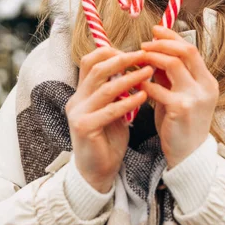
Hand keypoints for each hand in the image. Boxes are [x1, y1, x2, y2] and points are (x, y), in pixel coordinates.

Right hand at [66, 47, 152, 192]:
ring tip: (149, 72)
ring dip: (130, 78)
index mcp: (81, 93)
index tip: (134, 52)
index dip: (111, 52)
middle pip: (96, 69)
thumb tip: (134, 67)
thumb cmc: (108, 139)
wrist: (97, 172)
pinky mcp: (84, 128)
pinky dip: (128, 101)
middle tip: (144, 56)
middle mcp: (76, 100)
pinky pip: (110, 110)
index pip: (90, 61)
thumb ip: (116, 91)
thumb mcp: (113, 110)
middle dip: (122, 59)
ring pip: (105, 88)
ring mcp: (78, 114)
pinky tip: (143, 96)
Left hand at [140, 25, 218, 168]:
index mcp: (207, 81)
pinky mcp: (181, 109)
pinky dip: (145, 83)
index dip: (172, 37)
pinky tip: (136, 83)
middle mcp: (206, 86)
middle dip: (162, 44)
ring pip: (173, 64)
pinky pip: (158, 88)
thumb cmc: (180, 125)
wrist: (188, 156)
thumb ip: (170, 77)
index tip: (155, 30)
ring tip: (137, 59)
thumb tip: (153, 55)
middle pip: (186, 51)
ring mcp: (195, 97)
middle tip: (143, 43)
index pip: (191, 49)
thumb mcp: (179, 96)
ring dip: (152, 59)